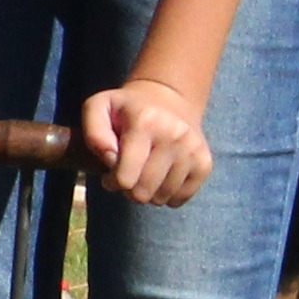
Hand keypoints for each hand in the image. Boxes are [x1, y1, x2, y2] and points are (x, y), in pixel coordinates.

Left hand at [78, 76, 212, 206]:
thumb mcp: (98, 108)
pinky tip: (161, 177)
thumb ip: (94, 133)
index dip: (112, 182)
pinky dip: (167, 195)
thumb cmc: (126, 109)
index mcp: (145, 123)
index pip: (125, 178)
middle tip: (126, 175)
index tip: (109, 172)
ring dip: (148, 193)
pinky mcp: (205, 163)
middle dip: (128, 190)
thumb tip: (110, 159)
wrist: (170, 99)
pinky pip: (180, 198)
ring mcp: (193, 150)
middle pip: (143, 192)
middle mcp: (174, 135)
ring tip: (143, 173)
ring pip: (162, 198)